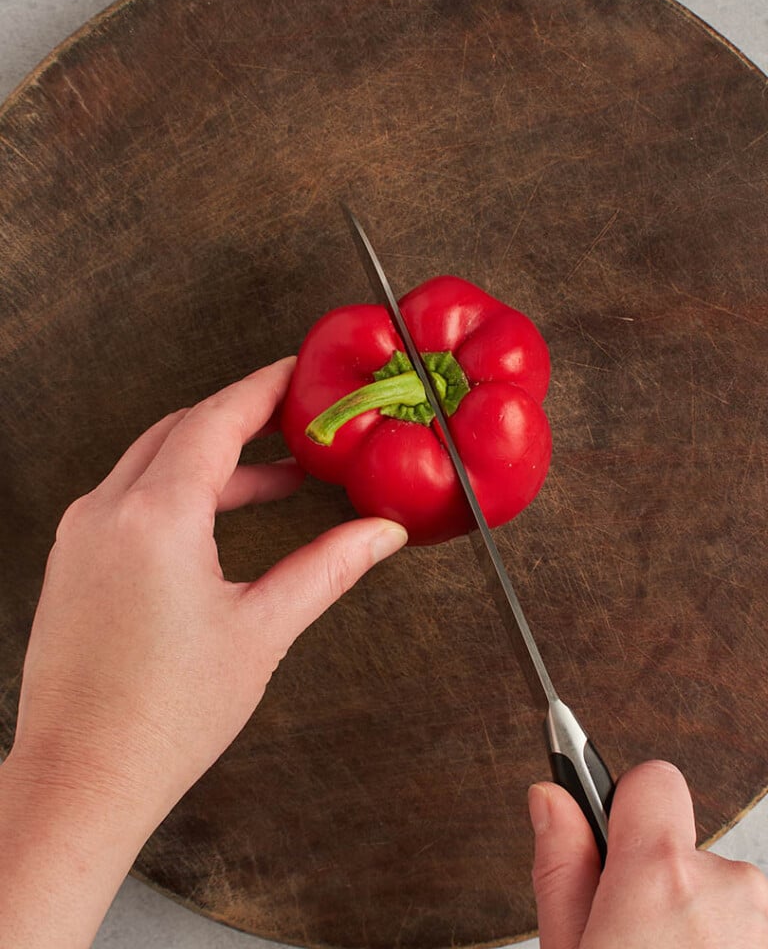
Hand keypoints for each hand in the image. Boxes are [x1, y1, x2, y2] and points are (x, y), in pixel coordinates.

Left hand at [9, 356, 407, 830]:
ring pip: (153, 461)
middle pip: (182, 428)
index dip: (265, 388)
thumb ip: (326, 569)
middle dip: (244, 417)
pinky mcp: (75, 560)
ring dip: (215, 458)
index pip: (217, 420)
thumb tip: (378, 534)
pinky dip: (180, 489)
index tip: (299, 373)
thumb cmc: (161, 718)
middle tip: (297, 419)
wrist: (82, 779)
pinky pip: (131, 496)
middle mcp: (108, 512)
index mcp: (156, 517)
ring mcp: (82, 534)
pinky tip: (221, 517)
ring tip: (278, 476)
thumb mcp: (261, 631)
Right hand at [529, 760, 767, 947]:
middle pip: (681, 846)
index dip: (625, 806)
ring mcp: (762, 921)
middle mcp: (725, 886)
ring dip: (693, 921)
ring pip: (714, 891)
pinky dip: (720, 943)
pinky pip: (742, 925)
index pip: (652, 779)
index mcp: (660, 874)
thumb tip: (550, 798)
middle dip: (657, 882)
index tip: (610, 837)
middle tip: (628, 938)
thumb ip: (561, 867)